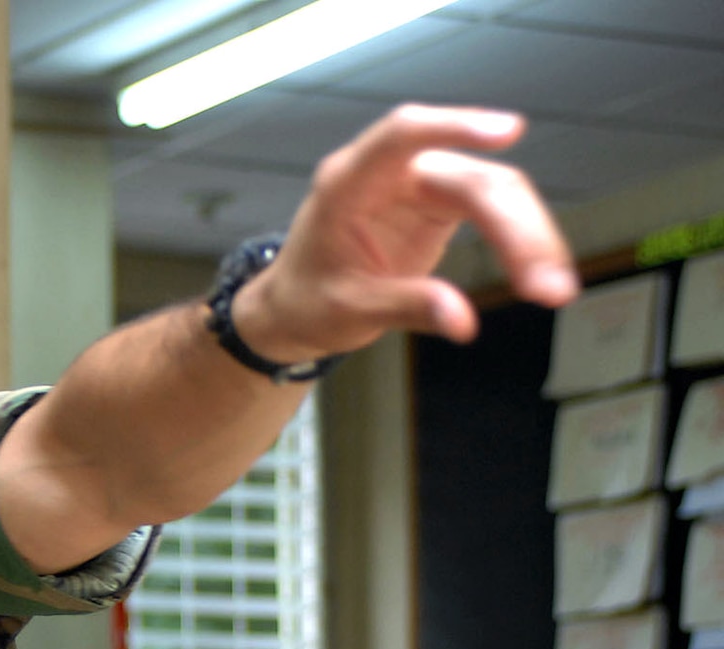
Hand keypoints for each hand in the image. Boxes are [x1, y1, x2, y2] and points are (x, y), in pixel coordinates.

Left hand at [235, 103, 577, 360]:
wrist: (296, 307)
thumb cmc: (308, 300)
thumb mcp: (347, 310)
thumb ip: (404, 307)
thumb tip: (462, 321)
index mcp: (349, 182)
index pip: (403, 134)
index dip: (455, 126)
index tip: (508, 131)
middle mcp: (391, 174)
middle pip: (471, 179)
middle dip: (517, 227)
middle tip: (547, 284)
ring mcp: (421, 185)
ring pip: (494, 193)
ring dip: (531, 237)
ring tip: (554, 290)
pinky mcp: (443, 203)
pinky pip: (495, 211)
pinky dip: (522, 242)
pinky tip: (542, 275)